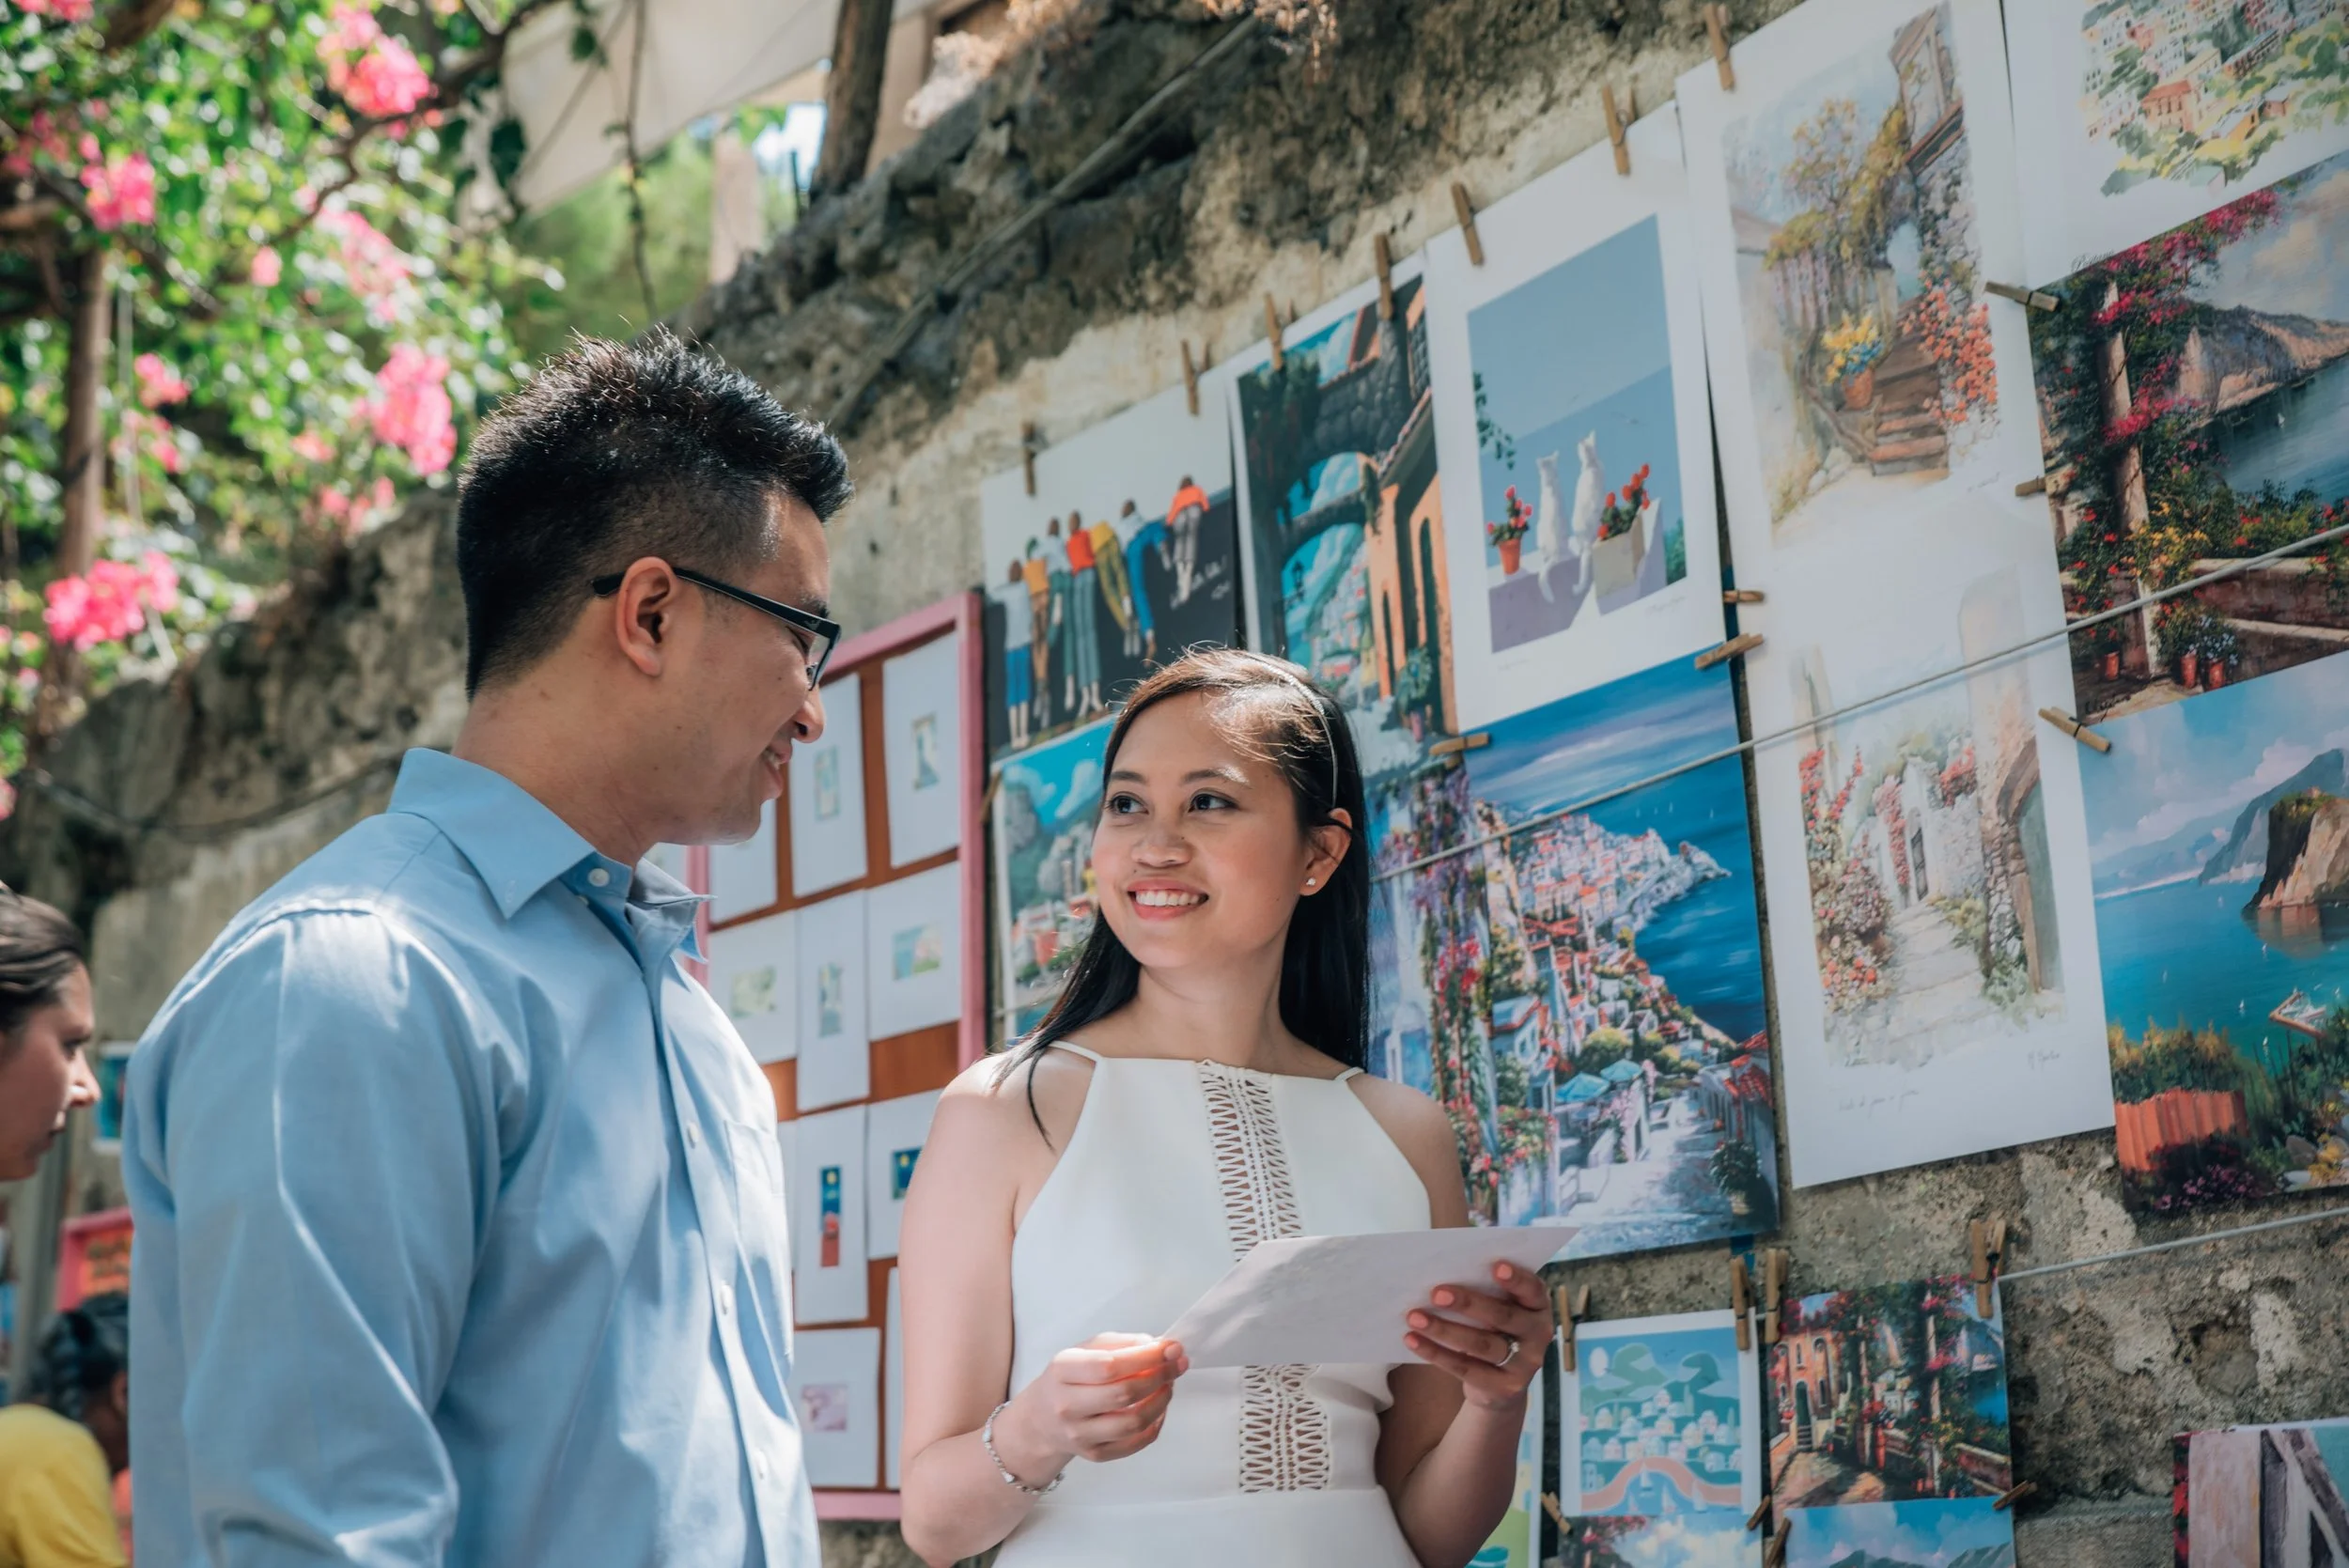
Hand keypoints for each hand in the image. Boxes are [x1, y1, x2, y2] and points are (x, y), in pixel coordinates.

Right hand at [997, 1332, 1189, 1478]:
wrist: (1042, 1418)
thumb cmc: (1069, 1378)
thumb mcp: (1086, 1349)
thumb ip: (1123, 1343)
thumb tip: (1159, 1348)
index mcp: (1062, 1371)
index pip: (1110, 1365)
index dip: (1146, 1357)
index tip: (1171, 1348)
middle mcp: (1067, 1405)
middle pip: (1124, 1394)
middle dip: (1160, 1376)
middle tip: (1177, 1365)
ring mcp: (1080, 1434)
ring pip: (1133, 1422)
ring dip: (1161, 1401)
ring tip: (1168, 1385)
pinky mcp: (1094, 1454)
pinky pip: (1135, 1442)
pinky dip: (1155, 1424)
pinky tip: (1158, 1409)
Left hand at [1402, 1261, 1552, 1411]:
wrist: (1501, 1386)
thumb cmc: (1494, 1330)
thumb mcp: (1500, 1309)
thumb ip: (1485, 1289)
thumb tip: (1442, 1265)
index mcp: (1538, 1308)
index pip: (1533, 1290)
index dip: (1516, 1278)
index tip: (1495, 1265)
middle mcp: (1537, 1336)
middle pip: (1502, 1317)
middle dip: (1468, 1303)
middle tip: (1436, 1292)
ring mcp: (1523, 1365)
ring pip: (1481, 1344)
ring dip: (1444, 1329)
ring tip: (1415, 1316)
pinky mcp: (1502, 1387)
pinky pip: (1464, 1368)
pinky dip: (1435, 1352)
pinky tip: (1412, 1339)